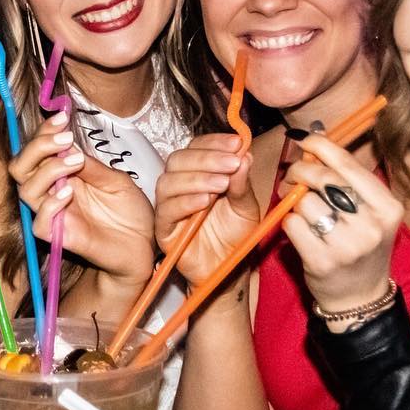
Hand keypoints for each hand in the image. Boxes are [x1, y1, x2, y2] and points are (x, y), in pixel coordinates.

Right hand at [11, 112, 155, 283]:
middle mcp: (53, 192)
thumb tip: (68, 147)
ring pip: (26, 191)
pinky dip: (49, 205)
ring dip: (47, 171)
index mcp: (63, 174)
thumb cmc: (130, 212)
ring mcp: (54, 214)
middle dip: (37, 148)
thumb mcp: (115, 179)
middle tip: (65, 140)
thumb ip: (90, 166)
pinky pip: (39, 222)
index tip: (62, 120)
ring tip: (75, 162)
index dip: (44, 133)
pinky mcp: (59, 237)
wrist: (144, 244)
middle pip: (20, 167)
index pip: (37, 151)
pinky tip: (68, 193)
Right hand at [153, 134, 260, 284]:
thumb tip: (244, 155)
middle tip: (231, 163)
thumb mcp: (246, 206)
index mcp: (198, 172)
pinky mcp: (163, 228)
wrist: (229, 268)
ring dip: (196, 179)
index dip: (214, 142)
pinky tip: (205, 201)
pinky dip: (185, 202)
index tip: (237, 143)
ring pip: (169, 182)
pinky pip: (166, 210)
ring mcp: (168, 206)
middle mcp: (179, 185)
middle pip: (179, 160)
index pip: (197, 147)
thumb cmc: (235, 234)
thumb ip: (242, 183)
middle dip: (207, 159)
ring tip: (221, 185)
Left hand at [278, 135, 403, 315]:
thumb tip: (315, 142)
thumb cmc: (361, 245)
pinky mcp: (322, 261)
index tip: (306, 141)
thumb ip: (347, 180)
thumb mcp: (369, 212)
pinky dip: (289, 221)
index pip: (349, 165)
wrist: (360, 297)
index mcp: (388, 207)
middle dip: (301, 171)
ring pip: (305, 202)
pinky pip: (292, 224)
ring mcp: (347, 245)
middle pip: (323, 180)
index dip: (323, 147)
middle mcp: (371, 225)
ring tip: (297, 207)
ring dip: (294, 200)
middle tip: (292, 176)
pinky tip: (298, 228)